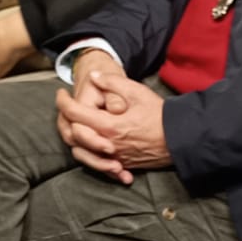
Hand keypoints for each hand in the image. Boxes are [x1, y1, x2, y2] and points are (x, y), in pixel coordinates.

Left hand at [55, 59, 168, 182]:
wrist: (180, 139)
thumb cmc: (160, 115)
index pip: (74, 113)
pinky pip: (97, 162)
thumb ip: (112, 82)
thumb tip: (93, 76)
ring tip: (75, 124)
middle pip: (73, 134)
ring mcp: (114, 157)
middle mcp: (107, 144)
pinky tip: (89, 144)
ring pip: (81, 152)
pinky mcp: (122, 163)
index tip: (61, 93)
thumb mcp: (137, 92)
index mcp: (109, 125)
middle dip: (65, 119)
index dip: (62, 101)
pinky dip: (88, 153)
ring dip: (74, 138)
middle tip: (65, 107)